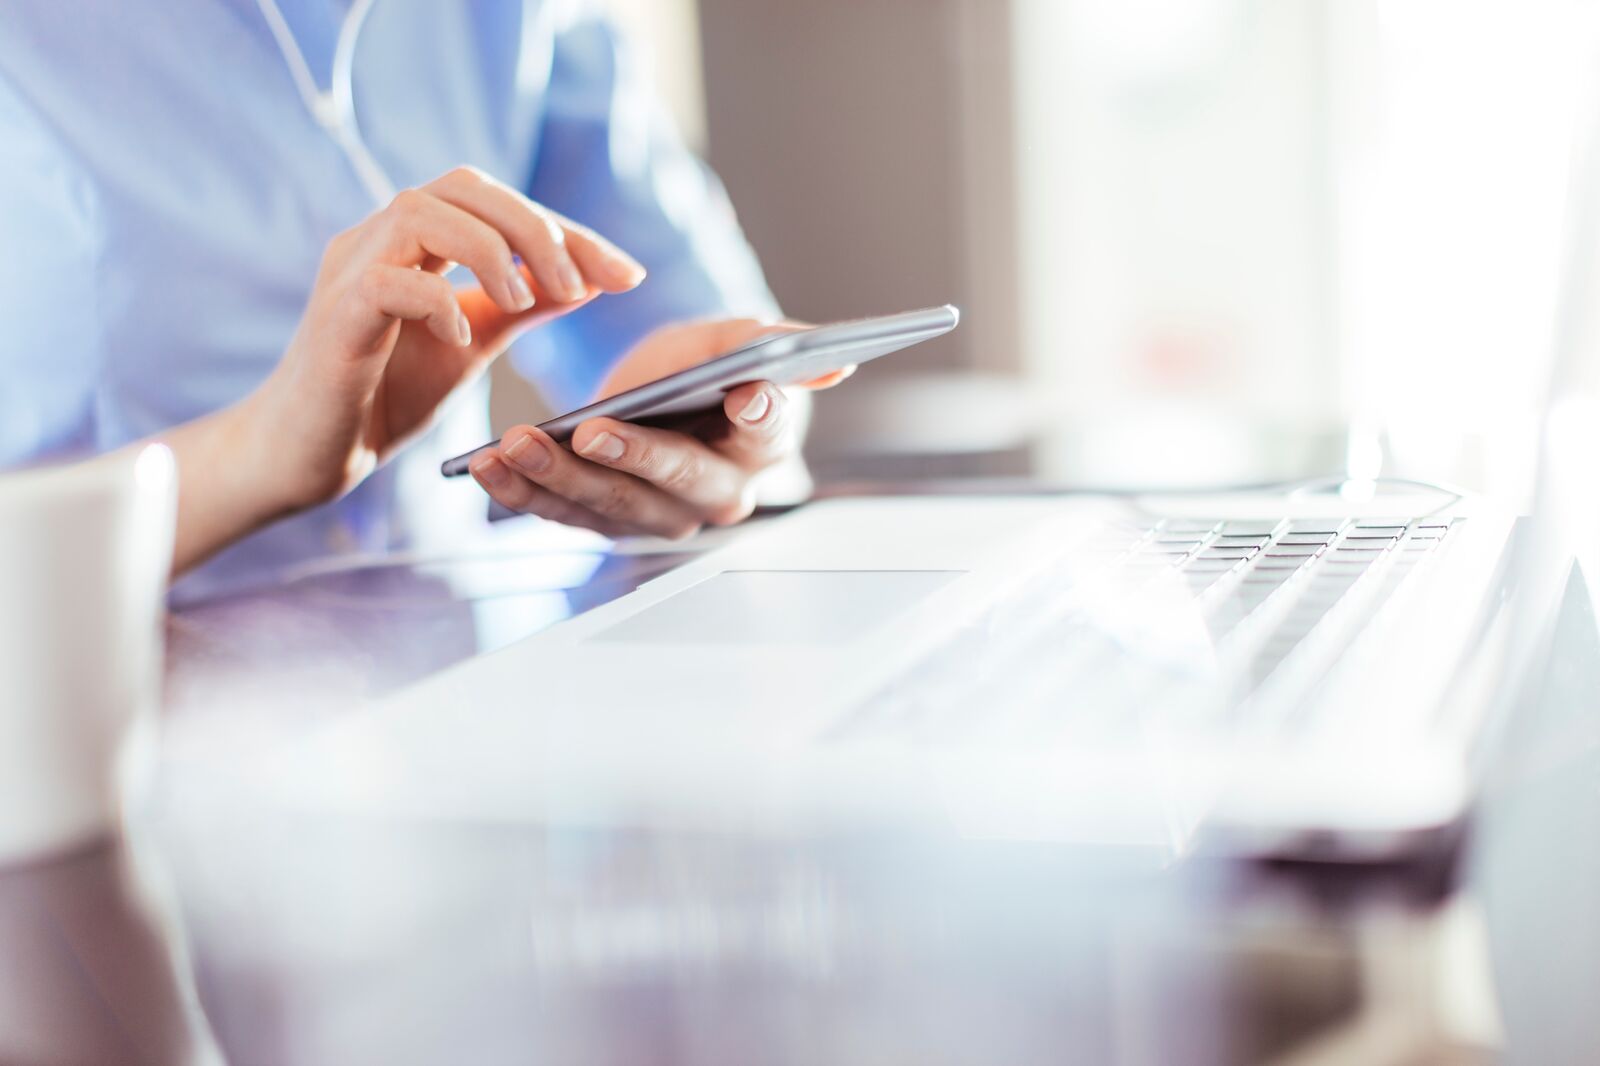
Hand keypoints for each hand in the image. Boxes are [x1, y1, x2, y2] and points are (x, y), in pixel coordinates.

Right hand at [241, 166, 644, 515]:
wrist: (313, 454)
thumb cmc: (386, 394)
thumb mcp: (474, 342)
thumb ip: (524, 307)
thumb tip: (591, 279)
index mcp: (416, 240)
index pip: (498, 203)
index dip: (568, 231)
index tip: (628, 276)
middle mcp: (380, 238)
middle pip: (464, 187)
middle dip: (535, 228)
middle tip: (581, 286)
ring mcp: (351, 270)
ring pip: (422, 212)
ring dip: (489, 251)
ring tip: (524, 301)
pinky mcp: (334, 317)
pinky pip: (387, 281)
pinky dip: (438, 302)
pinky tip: (464, 339)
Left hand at [469, 318, 850, 538]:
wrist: (666, 391)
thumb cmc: (710, 365)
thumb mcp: (737, 341)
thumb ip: (774, 348)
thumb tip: (834, 363)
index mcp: (761, 448)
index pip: (765, 432)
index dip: (757, 415)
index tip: (746, 397)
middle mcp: (715, 497)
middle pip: (672, 483)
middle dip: (628, 459)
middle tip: (590, 431)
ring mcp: (657, 516)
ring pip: (607, 505)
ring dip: (556, 478)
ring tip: (511, 445)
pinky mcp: (603, 519)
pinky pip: (560, 512)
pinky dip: (520, 490)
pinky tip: (483, 464)